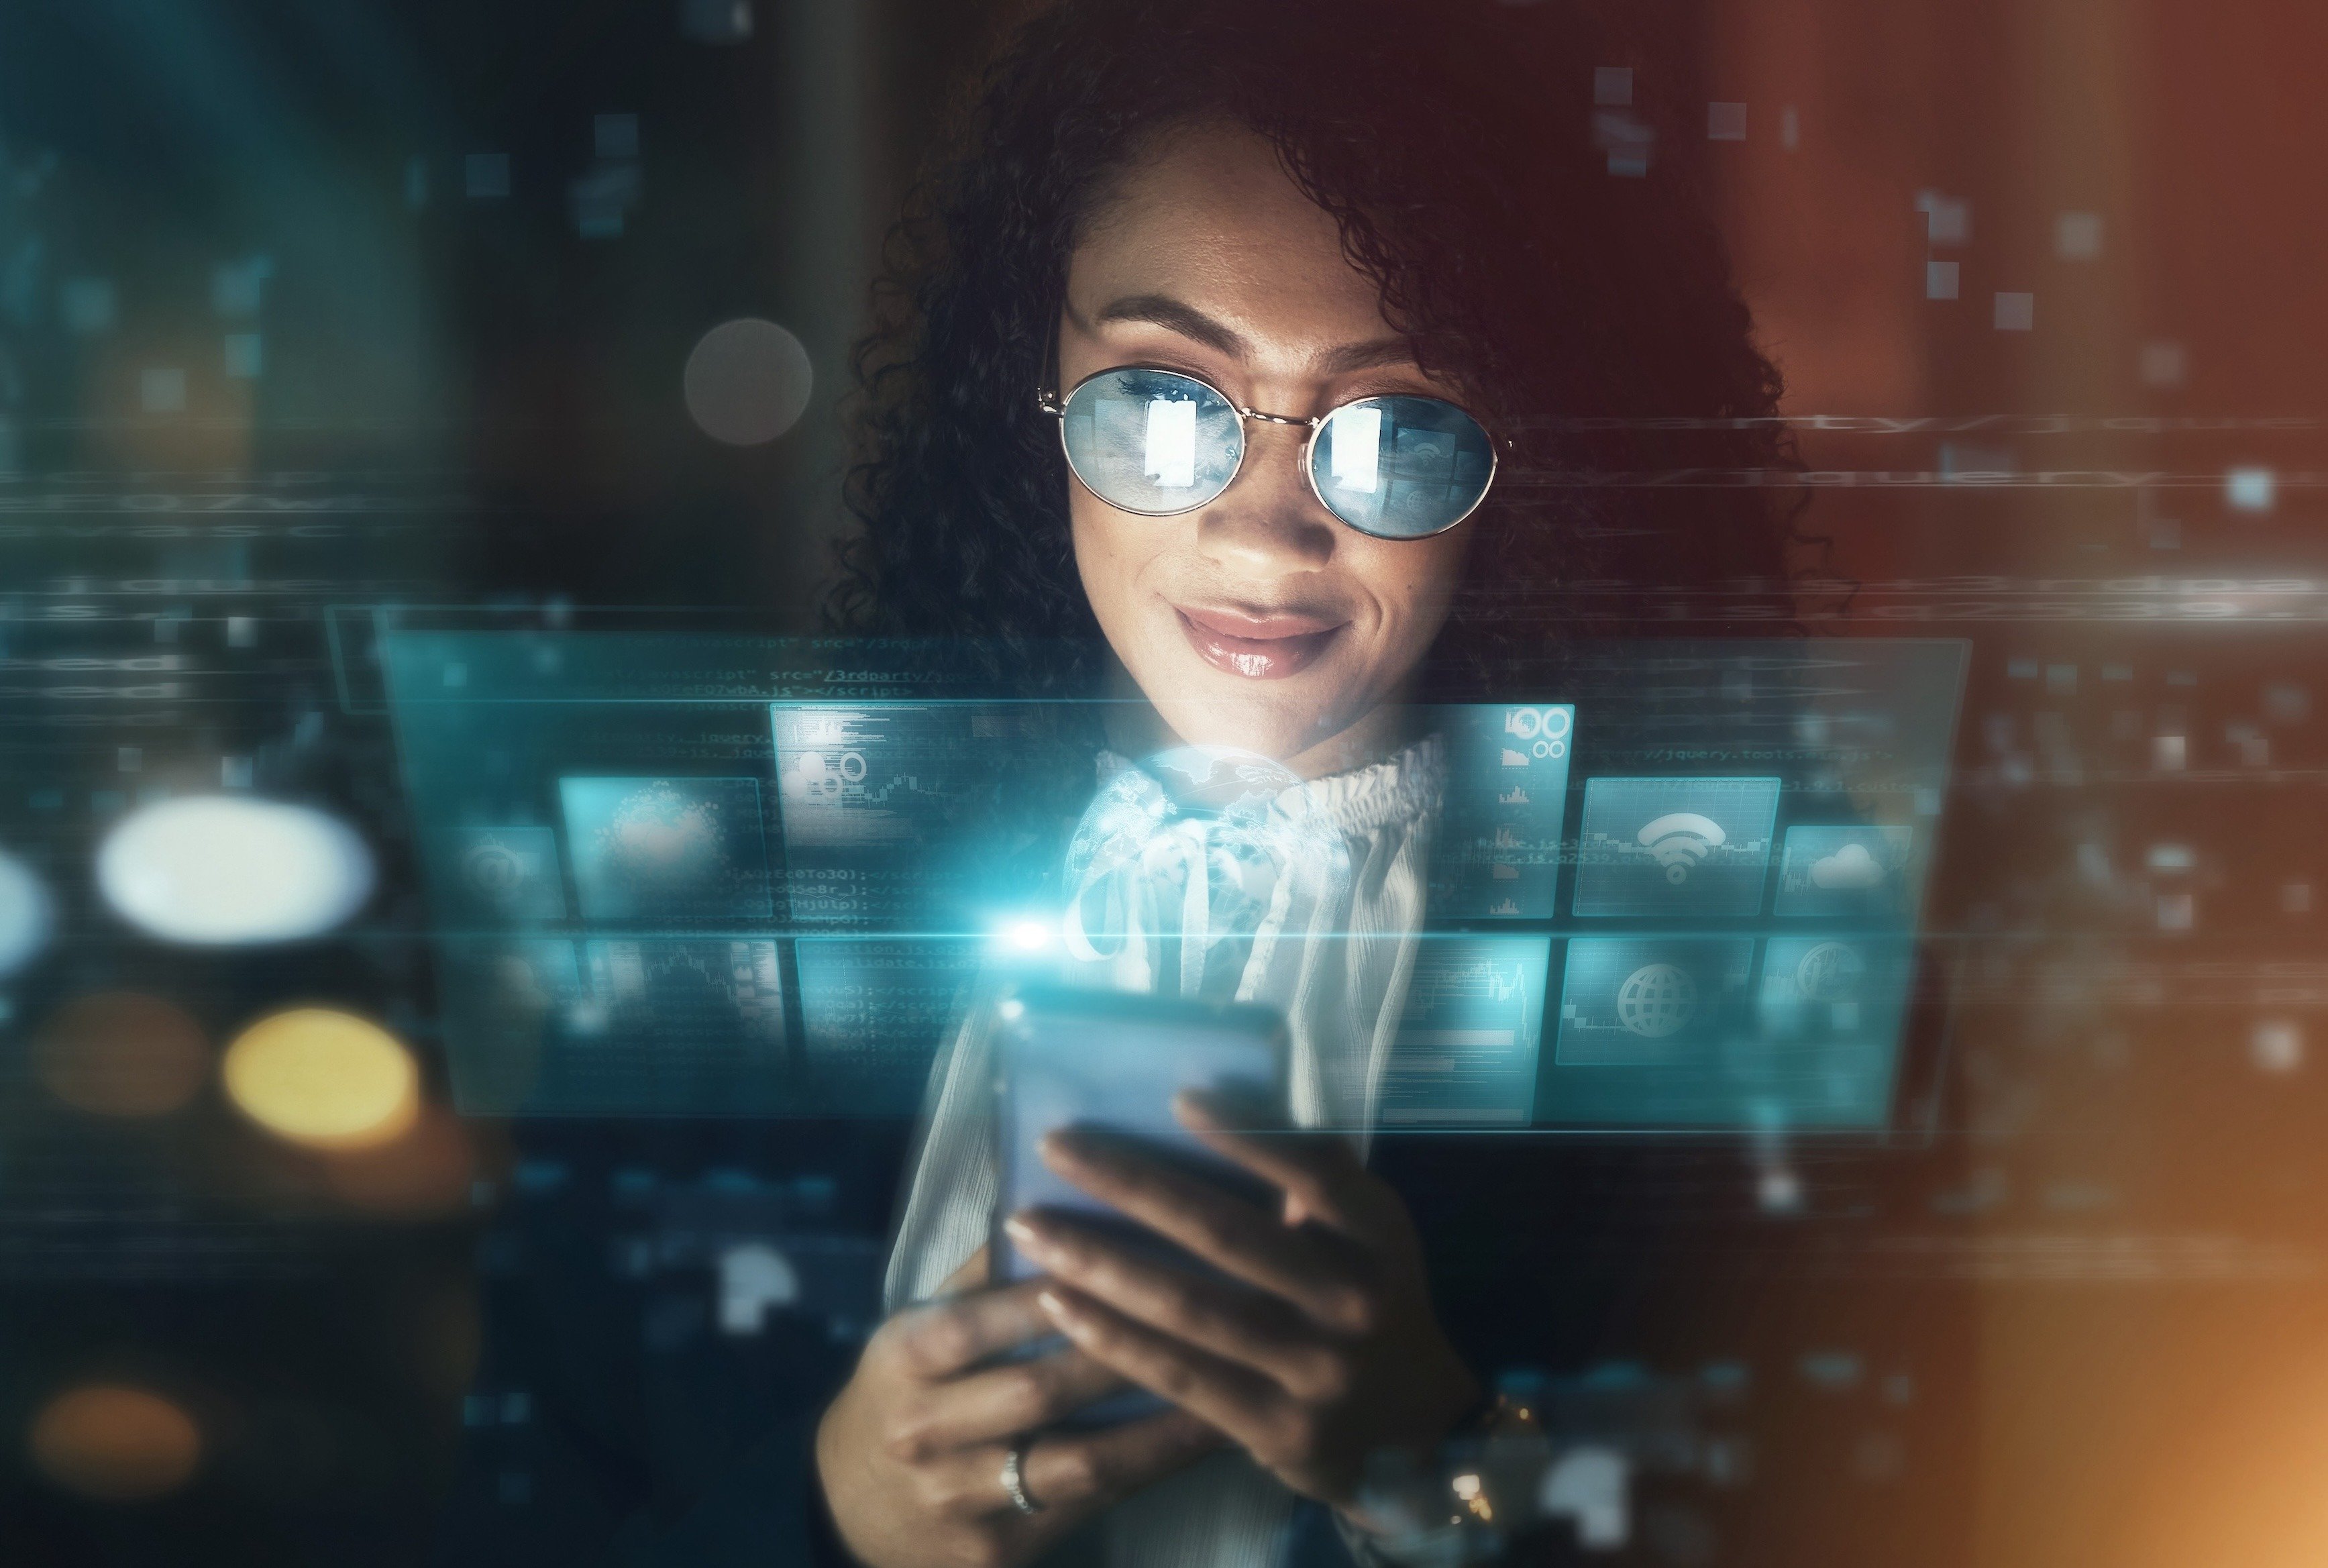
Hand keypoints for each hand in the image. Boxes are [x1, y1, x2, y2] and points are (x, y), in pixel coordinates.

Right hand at [815, 1247, 1225, 1567]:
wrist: (851, 1510)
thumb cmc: (905, 1389)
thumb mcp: (914, 1325)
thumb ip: (978, 1272)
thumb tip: (1049, 1189)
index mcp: (903, 1358)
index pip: (981, 1318)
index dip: (1053, 1290)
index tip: (1131, 1252)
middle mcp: (926, 1433)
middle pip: (1040, 1389)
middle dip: (1129, 1348)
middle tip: (1211, 1309)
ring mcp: (964, 1501)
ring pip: (1080, 1461)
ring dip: (1162, 1422)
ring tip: (1232, 1379)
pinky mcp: (1001, 1551)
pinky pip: (1092, 1507)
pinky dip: (1153, 1470)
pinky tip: (1206, 1438)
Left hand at [1003, 1091, 1477, 1528]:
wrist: (1417, 1429)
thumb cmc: (1368, 1299)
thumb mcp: (1367, 1232)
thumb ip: (1313, 1174)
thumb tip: (1213, 1102)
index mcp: (1379, 1235)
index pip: (1315, 1168)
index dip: (1247, 1133)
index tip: (1177, 1098)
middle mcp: (1353, 1299)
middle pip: (1225, 1231)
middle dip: (1129, 1182)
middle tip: (1056, 1144)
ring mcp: (1315, 1369)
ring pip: (1187, 1305)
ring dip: (1097, 1259)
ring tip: (1030, 1226)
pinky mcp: (1275, 1430)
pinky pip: (1176, 1373)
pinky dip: (1111, 1334)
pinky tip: (1058, 1301)